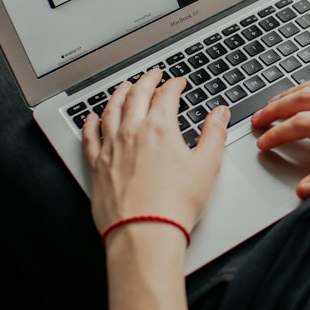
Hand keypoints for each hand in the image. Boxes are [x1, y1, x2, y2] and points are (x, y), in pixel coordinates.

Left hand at [82, 70, 229, 238]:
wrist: (144, 233)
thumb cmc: (174, 205)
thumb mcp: (207, 167)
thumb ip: (214, 134)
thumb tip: (219, 114)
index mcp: (160, 129)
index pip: (166, 94)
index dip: (174, 84)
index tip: (178, 82)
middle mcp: (132, 132)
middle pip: (136, 95)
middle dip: (147, 80)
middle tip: (153, 75)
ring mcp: (111, 148)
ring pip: (111, 110)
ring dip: (119, 94)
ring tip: (124, 87)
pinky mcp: (97, 166)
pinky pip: (90, 136)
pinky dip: (91, 122)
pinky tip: (92, 117)